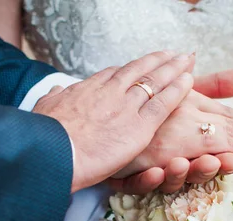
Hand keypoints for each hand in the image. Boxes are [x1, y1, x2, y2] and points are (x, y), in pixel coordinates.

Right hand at [33, 51, 195, 192]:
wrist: (53, 152)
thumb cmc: (46, 137)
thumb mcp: (44, 110)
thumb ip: (53, 99)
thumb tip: (55, 91)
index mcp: (88, 90)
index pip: (113, 75)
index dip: (129, 71)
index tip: (139, 67)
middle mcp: (110, 92)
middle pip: (138, 71)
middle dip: (157, 61)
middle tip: (171, 55)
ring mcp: (126, 107)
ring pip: (155, 82)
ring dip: (173, 69)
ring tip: (186, 60)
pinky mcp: (140, 127)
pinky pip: (164, 104)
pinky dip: (178, 90)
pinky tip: (189, 81)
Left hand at [110, 70, 232, 193]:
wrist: (109, 112)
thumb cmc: (154, 102)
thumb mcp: (187, 91)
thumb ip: (218, 87)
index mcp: (194, 139)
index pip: (220, 144)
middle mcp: (177, 157)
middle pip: (198, 166)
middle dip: (212, 165)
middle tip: (227, 161)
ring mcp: (153, 169)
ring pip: (170, 181)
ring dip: (181, 175)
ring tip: (183, 164)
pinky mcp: (128, 178)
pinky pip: (137, 185)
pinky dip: (146, 181)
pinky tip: (154, 172)